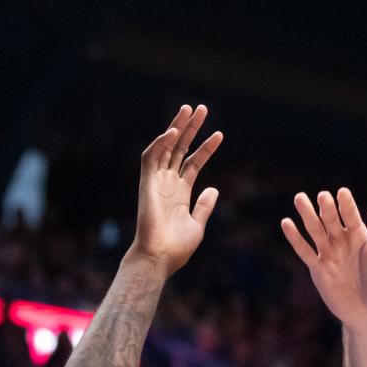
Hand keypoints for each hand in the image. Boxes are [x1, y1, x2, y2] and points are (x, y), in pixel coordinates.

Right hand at [131, 105, 222, 274]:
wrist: (160, 258)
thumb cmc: (177, 248)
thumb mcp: (198, 224)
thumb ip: (205, 205)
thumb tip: (214, 188)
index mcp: (180, 192)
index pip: (193, 162)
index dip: (206, 148)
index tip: (220, 134)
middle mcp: (167, 183)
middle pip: (180, 148)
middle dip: (191, 128)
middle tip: (202, 108)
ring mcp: (156, 182)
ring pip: (166, 147)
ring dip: (177, 127)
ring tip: (190, 109)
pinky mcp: (146, 183)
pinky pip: (151, 157)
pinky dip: (161, 143)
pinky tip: (175, 131)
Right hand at [282, 188, 366, 326]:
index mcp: (360, 236)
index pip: (351, 216)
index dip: (347, 205)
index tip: (342, 193)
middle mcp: (342, 241)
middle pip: (331, 220)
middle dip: (326, 208)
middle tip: (322, 196)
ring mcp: (329, 254)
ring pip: (316, 231)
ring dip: (308, 215)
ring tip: (300, 198)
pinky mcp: (318, 269)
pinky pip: (305, 251)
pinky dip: (295, 238)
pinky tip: (286, 223)